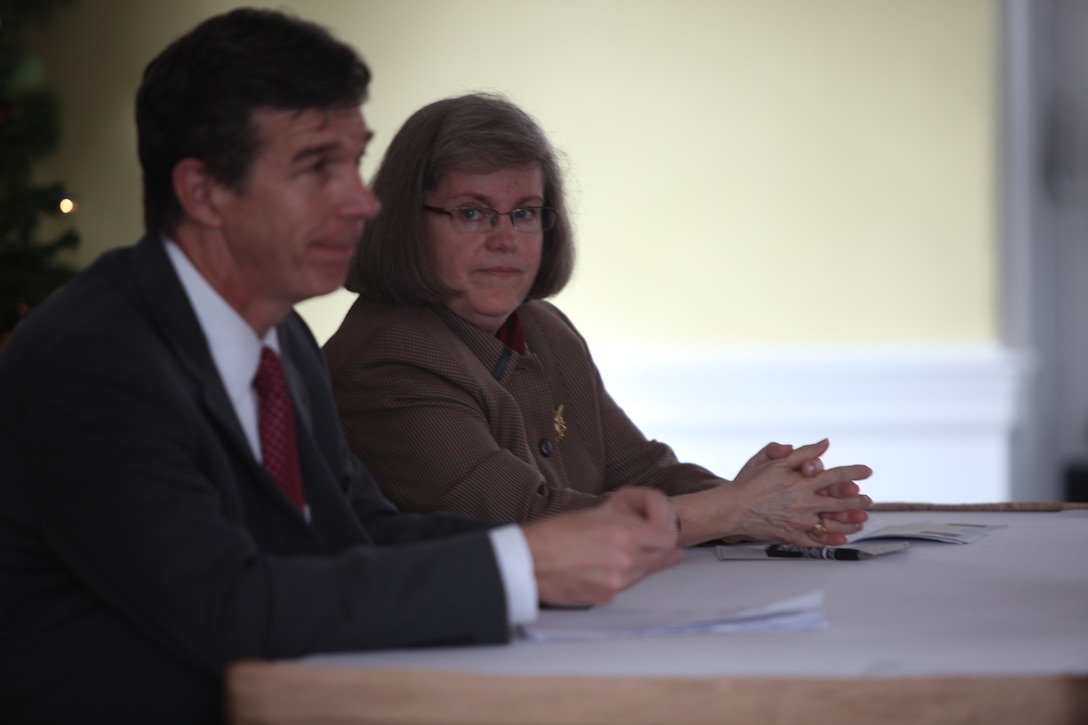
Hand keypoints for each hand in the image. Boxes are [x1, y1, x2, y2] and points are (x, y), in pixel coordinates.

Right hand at [521, 488, 681, 606]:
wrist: (528, 562)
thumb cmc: (554, 534)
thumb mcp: (594, 513)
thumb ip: (625, 516)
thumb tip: (643, 518)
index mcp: (624, 536)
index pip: (669, 537)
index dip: (665, 529)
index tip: (656, 524)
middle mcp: (625, 563)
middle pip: (662, 557)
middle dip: (657, 545)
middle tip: (646, 536)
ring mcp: (616, 584)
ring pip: (645, 572)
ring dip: (641, 560)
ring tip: (619, 548)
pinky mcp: (605, 598)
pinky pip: (625, 585)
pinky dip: (622, 575)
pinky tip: (603, 565)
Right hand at [674, 439, 871, 546]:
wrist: (732, 509)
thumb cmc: (749, 485)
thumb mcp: (773, 461)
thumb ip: (802, 452)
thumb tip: (824, 444)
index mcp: (801, 482)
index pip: (835, 474)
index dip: (854, 472)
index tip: (866, 472)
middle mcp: (804, 502)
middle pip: (840, 501)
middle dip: (857, 500)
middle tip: (867, 500)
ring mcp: (800, 521)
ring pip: (833, 522)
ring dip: (850, 521)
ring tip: (860, 520)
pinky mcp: (793, 536)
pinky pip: (817, 540)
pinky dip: (832, 539)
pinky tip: (842, 537)